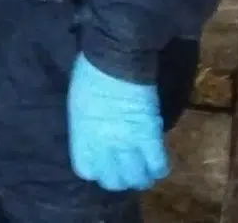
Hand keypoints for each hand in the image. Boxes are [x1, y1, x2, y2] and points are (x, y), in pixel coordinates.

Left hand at [67, 54, 168, 191]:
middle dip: (119, 177)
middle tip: (124, 167)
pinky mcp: (150, 136)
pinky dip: (159, 166)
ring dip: (141, 176)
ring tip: (143, 168)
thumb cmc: (90, 71)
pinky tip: (156, 160)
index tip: (101, 162)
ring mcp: (128, 144)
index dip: (96, 168)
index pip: (86, 170)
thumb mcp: (78, 102)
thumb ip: (85, 126)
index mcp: (81, 135)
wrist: (116, 55)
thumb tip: (93, 136)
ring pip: (138, 179)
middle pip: (113, 181)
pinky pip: (158, 165)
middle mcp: (103, 146)